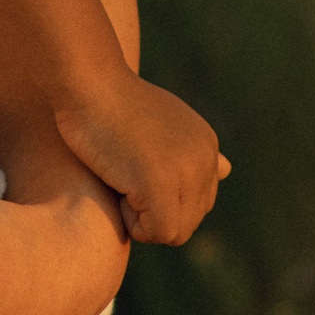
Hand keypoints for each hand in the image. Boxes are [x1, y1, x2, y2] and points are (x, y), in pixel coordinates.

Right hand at [51, 72, 227, 244]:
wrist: (87, 81)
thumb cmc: (112, 102)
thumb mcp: (166, 122)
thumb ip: (191, 150)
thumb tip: (227, 169)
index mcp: (207, 147)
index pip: (197, 204)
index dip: (162, 201)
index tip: (133, 173)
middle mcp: (205, 160)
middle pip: (189, 222)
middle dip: (155, 214)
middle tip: (124, 179)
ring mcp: (185, 172)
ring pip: (174, 233)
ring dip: (142, 220)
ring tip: (120, 182)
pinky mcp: (159, 184)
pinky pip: (154, 232)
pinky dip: (130, 222)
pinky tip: (114, 187)